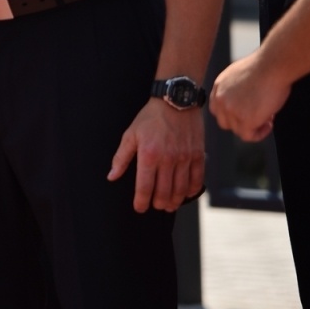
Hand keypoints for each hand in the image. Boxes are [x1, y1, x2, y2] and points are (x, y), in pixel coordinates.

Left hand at [107, 98, 204, 212]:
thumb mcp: (131, 134)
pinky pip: (197, 179)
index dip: (141, 201)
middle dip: (158, 203)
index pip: (145, 186)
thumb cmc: (151, 117)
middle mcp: (168, 159)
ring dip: (174, 201)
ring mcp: (185, 158)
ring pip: (181, 189)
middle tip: (155, 206)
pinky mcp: (198, 155)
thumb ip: (121, 157)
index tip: (139, 207)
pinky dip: (192, 190)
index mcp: (149, 154)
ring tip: (169, 205)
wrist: (176, 101)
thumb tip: (112, 176)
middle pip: (164, 192)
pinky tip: (186, 193)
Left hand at [209, 52, 288, 143]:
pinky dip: (259, 134)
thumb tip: (242, 99)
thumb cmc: (262, 67)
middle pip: (225, 122)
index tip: (243, 114)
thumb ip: (234, 89)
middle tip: (257, 117)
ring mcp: (231, 111)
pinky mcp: (246, 120)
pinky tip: (268, 124)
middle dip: (241, 122)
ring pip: (238, 130)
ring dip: (253, 127)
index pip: (217, 109)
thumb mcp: (238, 74)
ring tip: (266, 117)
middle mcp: (221, 100)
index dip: (231, 114)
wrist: (271, 66)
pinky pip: (249, 136)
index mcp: (219, 87)